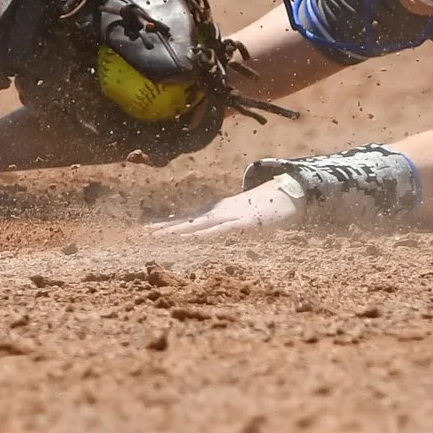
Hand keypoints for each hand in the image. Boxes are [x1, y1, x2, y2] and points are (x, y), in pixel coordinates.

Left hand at [149, 179, 304, 240]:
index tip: (147, 229)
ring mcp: (232, 215)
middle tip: (144, 233)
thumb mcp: (242, 216)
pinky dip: (206, 233)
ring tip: (160, 236)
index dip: (168, 224)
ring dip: (180, 230)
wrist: (288, 195)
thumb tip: (215, 230)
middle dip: (166, 227)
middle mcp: (220, 211)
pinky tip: (192, 237)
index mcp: (218, 210)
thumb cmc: (264, 208)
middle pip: (188, 220)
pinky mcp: (245, 222)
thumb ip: (228, 222)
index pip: (188, 218)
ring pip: (200, 224)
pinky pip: (223, 229)